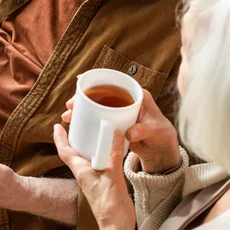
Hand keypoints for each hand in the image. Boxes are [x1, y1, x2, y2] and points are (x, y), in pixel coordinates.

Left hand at [54, 124, 135, 229]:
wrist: (117, 228)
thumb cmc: (110, 206)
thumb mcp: (113, 176)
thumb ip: (114, 154)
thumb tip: (115, 133)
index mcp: (81, 172)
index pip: (65, 152)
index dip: (59, 138)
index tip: (56, 126)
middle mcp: (85, 174)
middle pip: (74, 153)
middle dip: (73, 138)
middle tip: (76, 124)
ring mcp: (93, 179)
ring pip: (86, 158)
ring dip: (87, 146)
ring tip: (92, 133)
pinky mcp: (103, 183)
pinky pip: (98, 163)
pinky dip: (101, 154)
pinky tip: (110, 150)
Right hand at [62, 89, 179, 173]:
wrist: (162, 150)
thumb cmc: (161, 134)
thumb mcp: (154, 131)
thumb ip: (142, 130)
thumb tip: (128, 133)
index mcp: (137, 94)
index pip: (115, 82)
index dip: (97, 80)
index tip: (81, 80)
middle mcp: (126, 100)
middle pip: (101, 93)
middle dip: (84, 97)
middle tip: (70, 104)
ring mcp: (119, 112)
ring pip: (97, 106)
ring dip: (82, 109)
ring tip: (68, 115)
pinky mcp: (114, 124)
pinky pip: (98, 119)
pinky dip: (87, 121)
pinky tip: (75, 124)